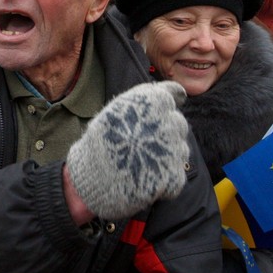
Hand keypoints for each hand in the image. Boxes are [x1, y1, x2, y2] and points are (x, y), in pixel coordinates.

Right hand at [66, 81, 189, 220]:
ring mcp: (174, 151)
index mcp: (155, 101)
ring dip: (166, 154)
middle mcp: (169, 122)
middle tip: (139, 143)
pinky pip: (177, 173)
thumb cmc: (103, 138)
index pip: (174, 95)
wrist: (92, 177)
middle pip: (178, 123)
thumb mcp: (121, 106)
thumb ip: (150, 95)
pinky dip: (164, 177)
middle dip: (163, 131)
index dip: (162, 107)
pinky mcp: (174, 176)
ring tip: (140, 160)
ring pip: (180, 148)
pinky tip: (145, 176)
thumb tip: (180, 95)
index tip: (151, 117)